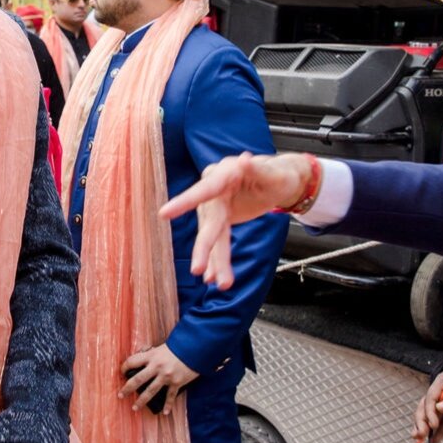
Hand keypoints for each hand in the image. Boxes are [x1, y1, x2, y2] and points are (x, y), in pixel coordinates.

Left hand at [120, 343, 198, 414]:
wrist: (195, 348)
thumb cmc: (178, 346)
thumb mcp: (161, 347)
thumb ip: (151, 353)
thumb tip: (142, 355)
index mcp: (152, 356)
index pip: (132, 361)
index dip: (124, 367)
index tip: (121, 372)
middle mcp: (157, 367)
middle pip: (137, 379)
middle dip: (127, 388)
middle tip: (121, 395)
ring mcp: (166, 376)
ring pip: (150, 391)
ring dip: (141, 401)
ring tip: (134, 408)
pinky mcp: (177, 382)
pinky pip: (170, 396)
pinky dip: (168, 405)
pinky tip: (165, 412)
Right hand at [160, 152, 316, 289]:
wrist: (278, 181)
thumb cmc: (278, 174)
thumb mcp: (273, 174)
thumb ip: (258, 169)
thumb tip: (243, 159)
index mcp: (224, 174)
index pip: (204, 189)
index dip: (184, 202)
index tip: (164, 214)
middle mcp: (214, 191)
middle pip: (209, 222)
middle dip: (204, 248)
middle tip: (197, 270)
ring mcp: (215, 207)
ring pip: (213, 237)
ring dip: (216, 262)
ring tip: (222, 283)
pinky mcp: (220, 219)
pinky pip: (217, 242)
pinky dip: (218, 260)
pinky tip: (214, 277)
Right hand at [414, 337, 442, 442]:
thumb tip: (440, 408)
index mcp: (441, 383)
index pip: (430, 399)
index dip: (429, 412)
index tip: (432, 424)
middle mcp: (442, 395)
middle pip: (427, 409)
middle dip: (422, 422)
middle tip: (420, 434)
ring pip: (434, 418)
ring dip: (426, 428)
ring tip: (419, 438)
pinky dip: (440, 433)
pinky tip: (434, 441)